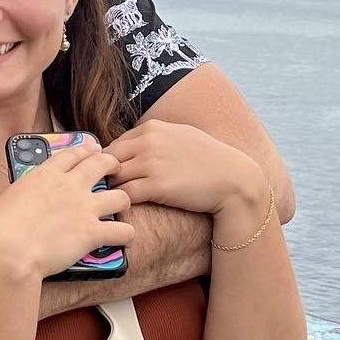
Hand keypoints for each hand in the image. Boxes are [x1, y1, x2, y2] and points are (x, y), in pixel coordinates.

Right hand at [0, 142, 133, 279]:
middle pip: (102, 164)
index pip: (74, 152)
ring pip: (121, 196)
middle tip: (115, 170)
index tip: (93, 149)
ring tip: (123, 207)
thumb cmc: (0, 229)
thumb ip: (26, 190)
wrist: (7, 251)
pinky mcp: (93, 232)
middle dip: (113, 164)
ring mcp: (84, 208)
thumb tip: (27, 196)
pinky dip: (126, 235)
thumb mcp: (10, 196)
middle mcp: (70, 186)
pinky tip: (125, 238)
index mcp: (47, 174)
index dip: (87, 149)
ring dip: (124, 201)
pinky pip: (122, 231)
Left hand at [106, 119, 264, 214]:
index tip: (115, 179)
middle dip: (106, 178)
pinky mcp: (157, 187)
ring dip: (113, 192)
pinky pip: (126, 195)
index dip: (111, 164)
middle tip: (107, 194)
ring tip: (114, 204)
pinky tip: (127, 210)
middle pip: (108, 161)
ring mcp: (152, 164)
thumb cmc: (208, 159)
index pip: (114, 145)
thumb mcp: (180, 135)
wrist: (233, 179)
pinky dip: (122, 203)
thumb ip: (154, 137)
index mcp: (151, 128)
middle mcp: (148, 142)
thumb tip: (130, 144)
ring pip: (114, 179)